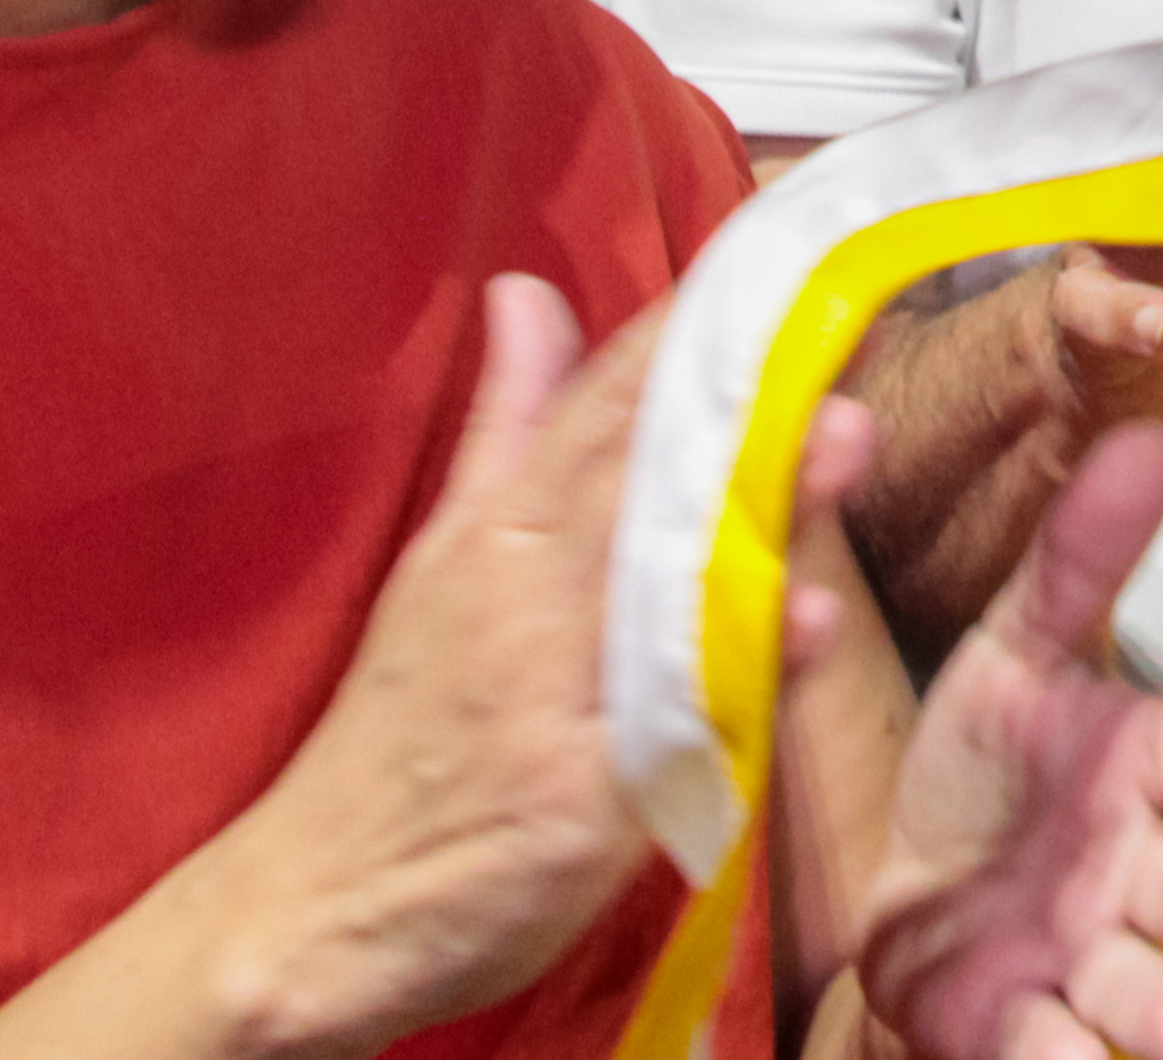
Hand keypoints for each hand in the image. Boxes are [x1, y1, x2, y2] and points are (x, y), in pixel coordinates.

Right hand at [199, 276, 865, 1051]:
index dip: (693, 327)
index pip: (606, 401)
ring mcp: (553, 693)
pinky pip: (673, 719)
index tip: (781, 256)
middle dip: (749, 400)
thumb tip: (529, 293)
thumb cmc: (402, 725)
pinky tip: (809, 621)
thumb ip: (508, 427)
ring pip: (673, 578)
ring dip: (765, 506)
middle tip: (844, 327)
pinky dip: (740, 667)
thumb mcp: (445, 557)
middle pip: (648, 474)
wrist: (316, 906)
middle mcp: (527, 593)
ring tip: (846, 439)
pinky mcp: (578, 798)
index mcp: (500, 527)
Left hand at [851, 425, 1162, 1059]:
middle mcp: (1129, 867)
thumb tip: (1145, 432)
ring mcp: (1083, 957)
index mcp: (1136, 764)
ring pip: (1138, 988)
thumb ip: (1079, 555)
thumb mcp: (1017, 643)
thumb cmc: (994, 756)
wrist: (911, 886)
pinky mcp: (1021, 1029)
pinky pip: (1046, 1049)